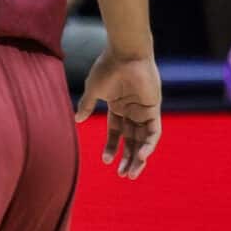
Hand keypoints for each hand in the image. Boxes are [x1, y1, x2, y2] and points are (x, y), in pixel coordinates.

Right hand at [75, 48, 161, 178]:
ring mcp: (144, 111)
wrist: (124, 54)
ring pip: (143, 140)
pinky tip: (141, 155)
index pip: (116, 132)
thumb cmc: (107, 68)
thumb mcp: (94, 90)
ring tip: (132, 173)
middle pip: (131, 140)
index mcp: (118, 107)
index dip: (111, 147)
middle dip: (128, 158)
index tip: (106, 161)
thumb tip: (77, 120)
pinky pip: (153, 132)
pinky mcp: (153, 109)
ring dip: (139, 157)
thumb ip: (87, 105)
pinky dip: (148, 145)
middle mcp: (132, 111)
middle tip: (124, 175)